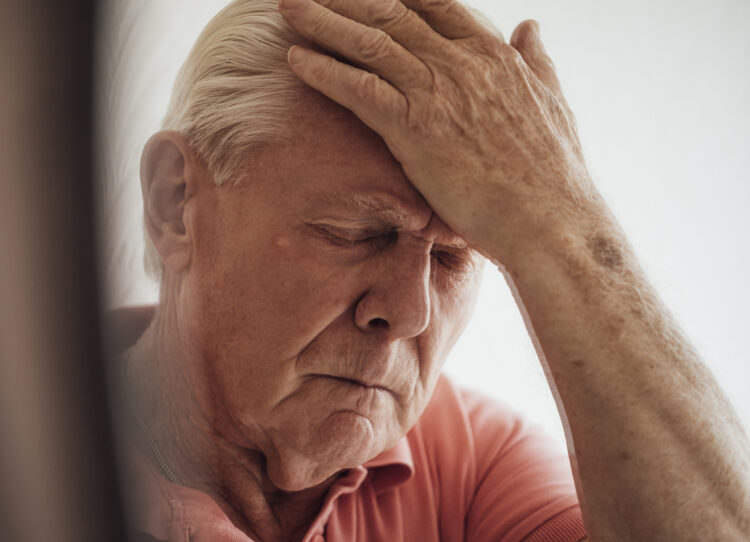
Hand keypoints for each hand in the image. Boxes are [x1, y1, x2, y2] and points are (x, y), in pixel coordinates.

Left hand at [278, 0, 600, 260]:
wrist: (550, 220)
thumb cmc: (553, 174)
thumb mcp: (552, 102)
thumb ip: (535, 61)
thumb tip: (530, 26)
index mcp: (492, 54)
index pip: (434, 4)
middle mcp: (461, 63)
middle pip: (392, 14)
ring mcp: (437, 93)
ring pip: (369, 44)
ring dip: (323, 22)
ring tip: (288, 7)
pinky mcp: (416, 129)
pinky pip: (359, 89)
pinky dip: (325, 71)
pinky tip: (295, 59)